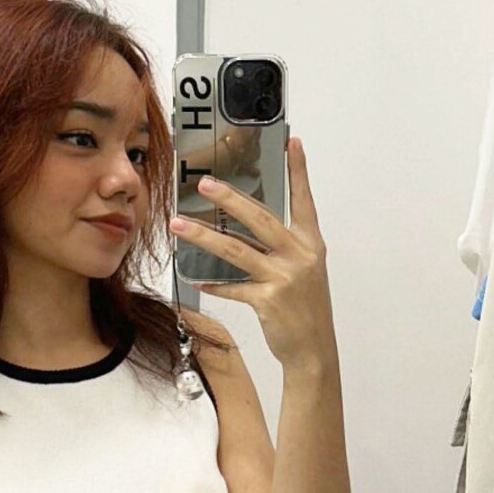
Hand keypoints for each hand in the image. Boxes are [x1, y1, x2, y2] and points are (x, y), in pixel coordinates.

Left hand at [170, 136, 335, 369]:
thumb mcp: (302, 271)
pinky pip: (232, 287)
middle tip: (205, 184)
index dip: (299, 171)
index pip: (304, 200)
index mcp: (310, 243)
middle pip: (259, 218)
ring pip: (236, 250)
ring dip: (203, 237)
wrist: (314, 350)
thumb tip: (242, 228)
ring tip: (179, 225)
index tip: (292, 143)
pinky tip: (195, 277)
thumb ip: (279, 247)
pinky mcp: (268, 300)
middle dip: (229, 199)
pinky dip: (212, 283)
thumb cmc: (305, 308)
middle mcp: (299, 255)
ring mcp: (284, 277)